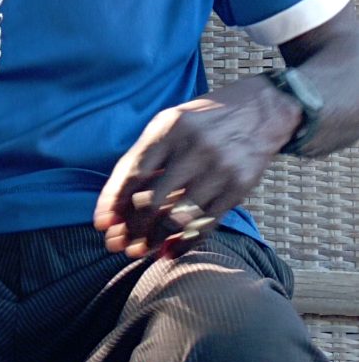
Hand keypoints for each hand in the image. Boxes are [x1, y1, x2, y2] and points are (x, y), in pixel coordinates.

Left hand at [93, 76, 300, 257]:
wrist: (260, 110)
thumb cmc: (204, 119)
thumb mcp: (171, 122)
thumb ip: (146, 155)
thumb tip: (118, 199)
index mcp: (170, 128)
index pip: (133, 172)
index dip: (113, 202)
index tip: (102, 224)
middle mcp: (193, 148)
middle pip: (152, 200)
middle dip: (131, 228)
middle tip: (119, 244)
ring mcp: (218, 169)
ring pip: (178, 217)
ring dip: (155, 240)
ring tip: (141, 250)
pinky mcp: (238, 188)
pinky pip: (206, 224)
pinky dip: (184, 243)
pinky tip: (169, 251)